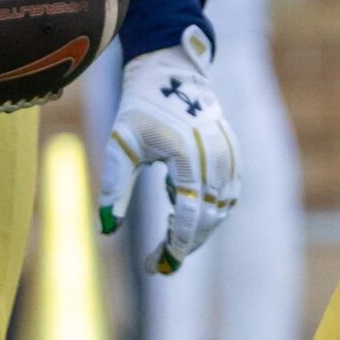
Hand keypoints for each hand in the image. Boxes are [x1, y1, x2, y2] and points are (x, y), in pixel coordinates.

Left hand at [99, 30, 237, 271]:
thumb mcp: (120, 145)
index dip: (176, 244)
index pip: (190, 213)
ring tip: (165, 234)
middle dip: (184, 245)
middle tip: (158, 264)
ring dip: (197, 229)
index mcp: (186, 152)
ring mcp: (228, 155)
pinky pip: (227, 195)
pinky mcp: (233, 155)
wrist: (169, 72)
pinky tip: (181, 208)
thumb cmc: (139, 108)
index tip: (158, 267)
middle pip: (208, 217)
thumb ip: (113, 187)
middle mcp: (213, 156)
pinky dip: (208, 210)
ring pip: (220, 210)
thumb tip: (106, 229)